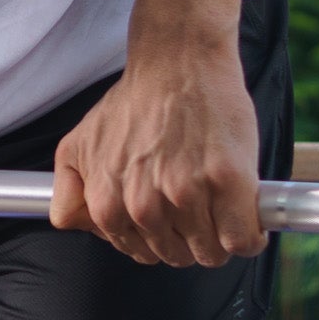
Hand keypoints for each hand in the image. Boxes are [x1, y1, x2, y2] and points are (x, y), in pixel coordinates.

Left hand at [53, 41, 264, 267]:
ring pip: (211, 253)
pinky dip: (250, 238)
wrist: (177, 63)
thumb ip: (69, 192)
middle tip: (200, 210)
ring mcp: (187, 194)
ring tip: (222, 209)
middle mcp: (145, 206)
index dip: (161, 238)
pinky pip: (242, 240)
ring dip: (221, 240)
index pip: (142, 254)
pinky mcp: (228, 181)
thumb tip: (75, 225)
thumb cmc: (135, 103)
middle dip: (190, 240)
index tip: (174, 220)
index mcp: (108, 205)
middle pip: (177, 256)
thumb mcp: (79, 145)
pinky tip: (248, 220)